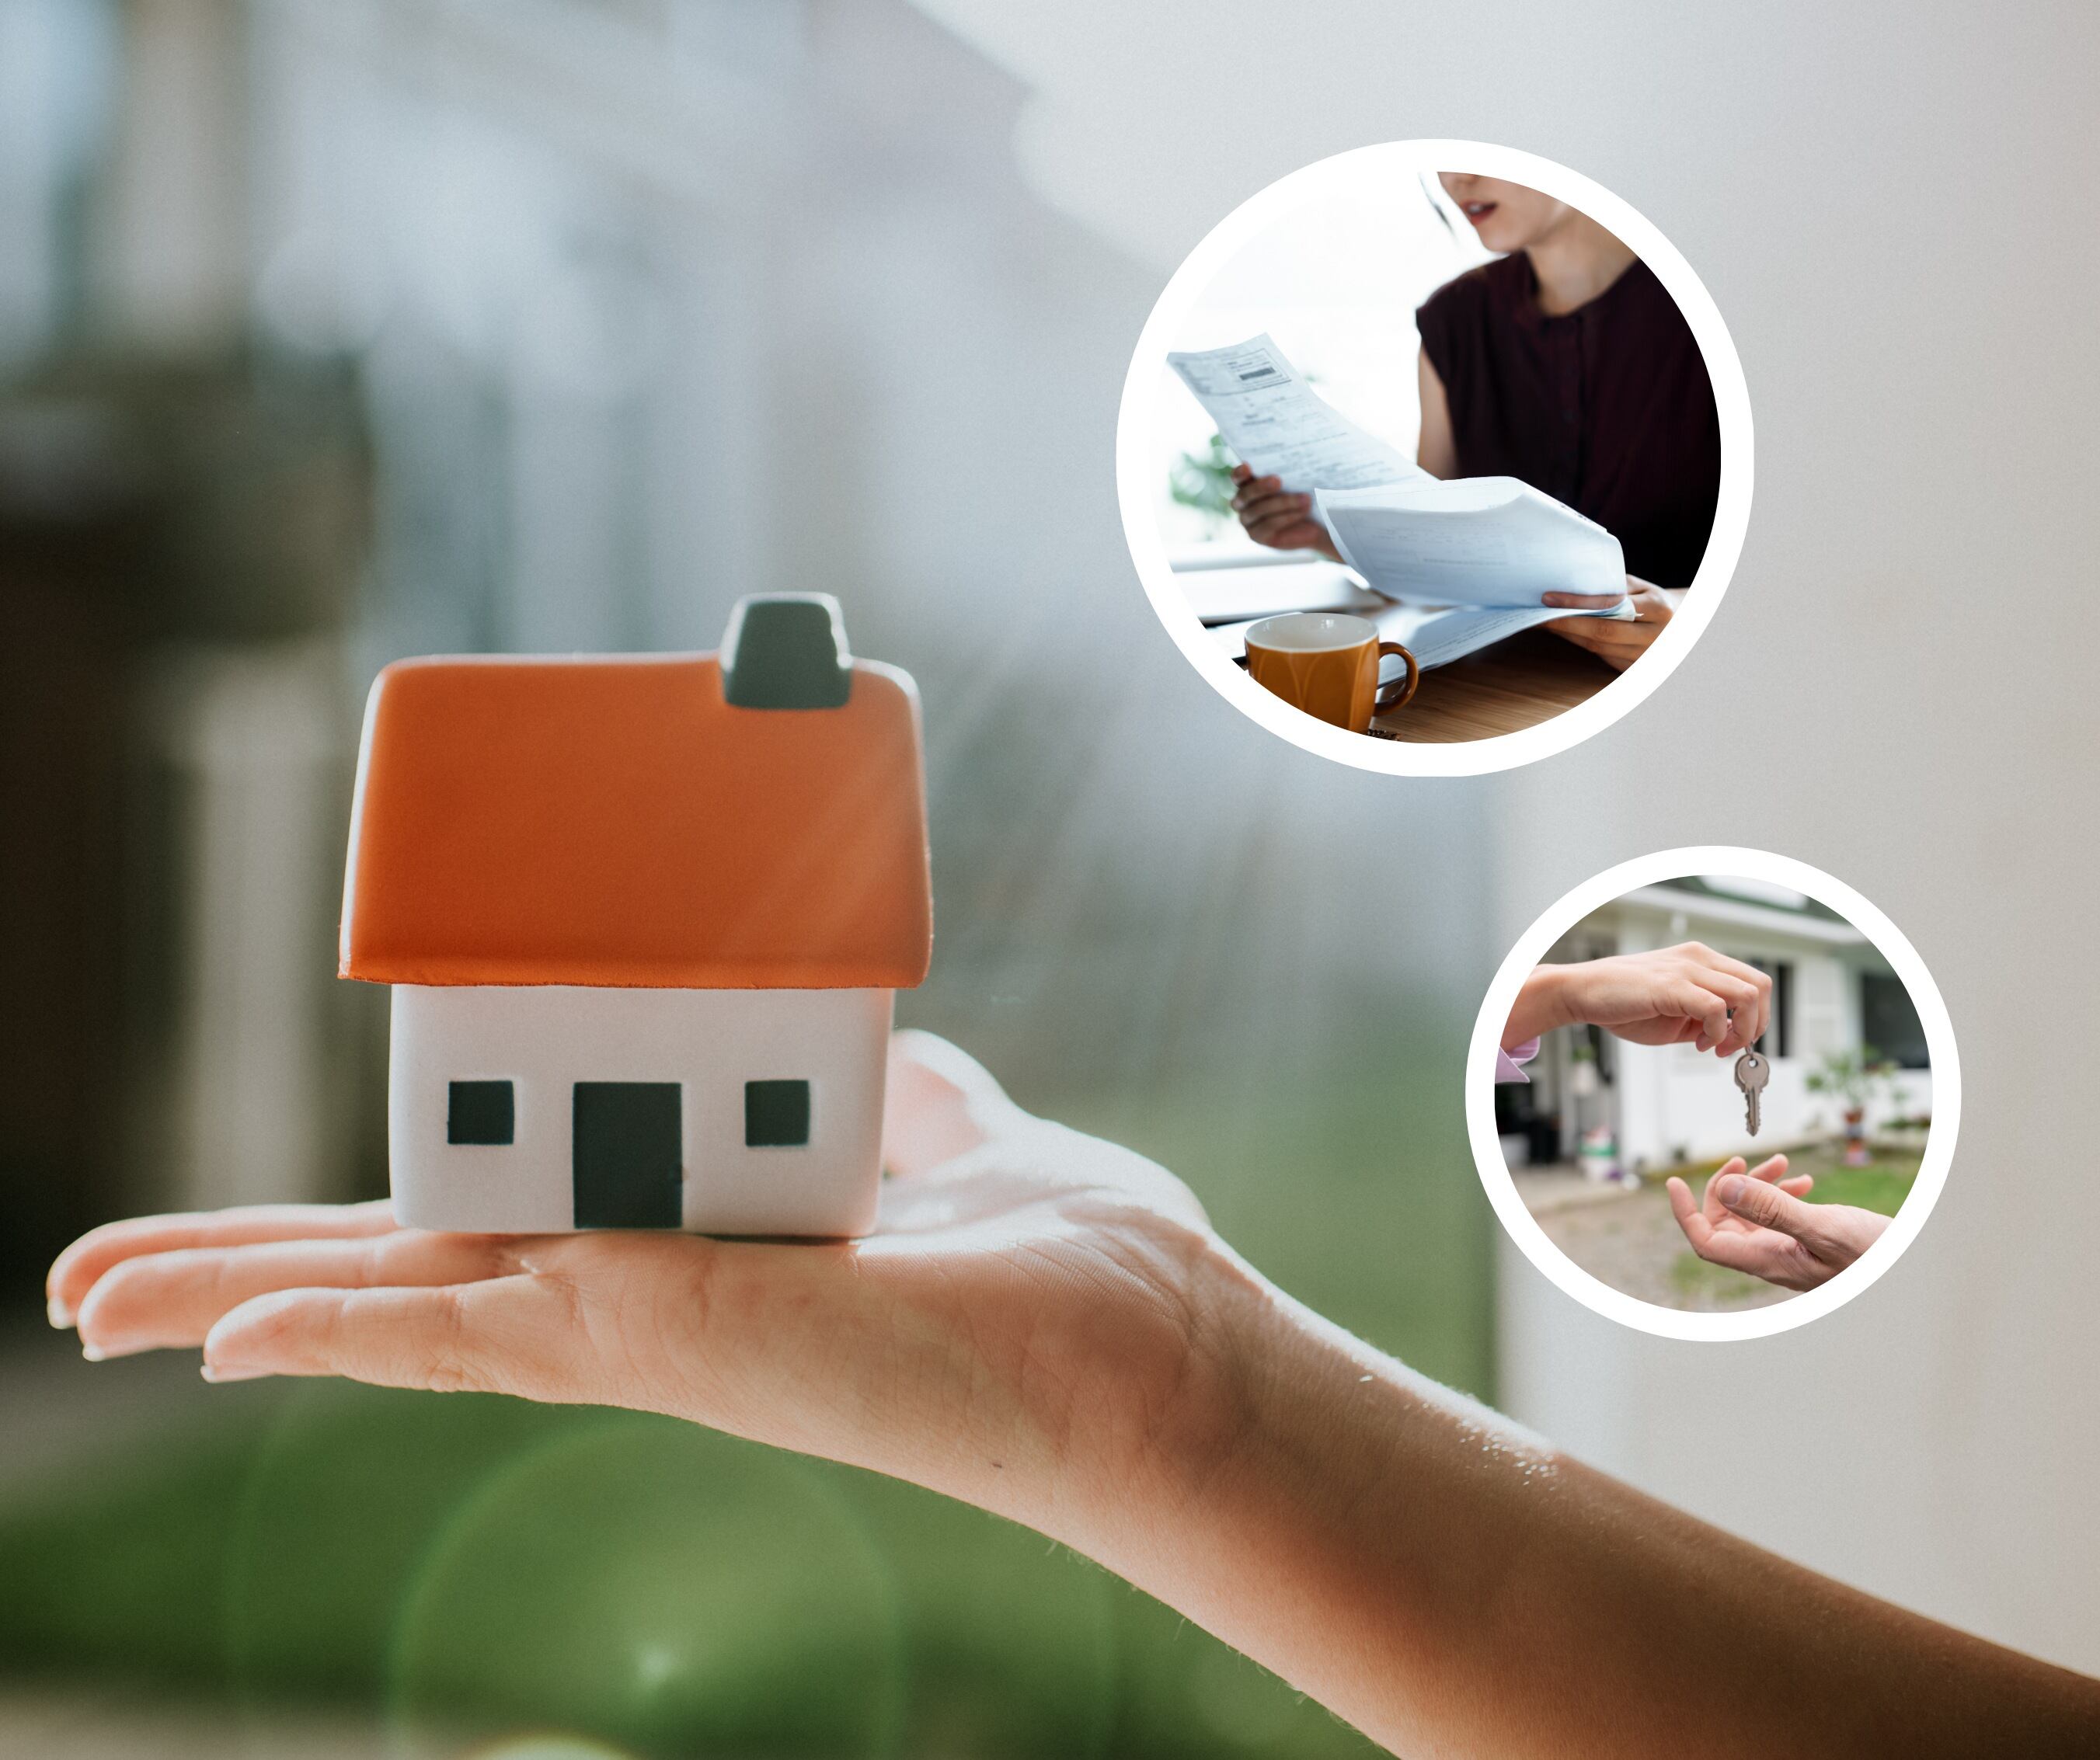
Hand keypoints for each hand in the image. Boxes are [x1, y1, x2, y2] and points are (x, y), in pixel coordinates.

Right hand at [46, 1031, 1236, 1547]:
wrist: (1137, 1331)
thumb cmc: (1056, 1248)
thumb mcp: (939, 1122)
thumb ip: (892, 1087)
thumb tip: (886, 1035)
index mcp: (689, 1236)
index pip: (494, 1218)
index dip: (377, 1212)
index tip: (290, 1216)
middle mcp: (647, 1289)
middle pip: (409, 1271)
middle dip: (251, 1269)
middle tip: (98, 1281)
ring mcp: (644, 1324)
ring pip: (398, 1312)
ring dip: (241, 1297)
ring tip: (91, 1303)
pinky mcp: (664, 1340)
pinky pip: (469, 1342)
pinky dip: (341, 1335)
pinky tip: (225, 1334)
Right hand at [1229, 463, 1339, 556]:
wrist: (1316, 522)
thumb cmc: (1304, 494)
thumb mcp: (1298, 480)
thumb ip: (1289, 471)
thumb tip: (1294, 459)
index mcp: (1248, 484)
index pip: (1237, 478)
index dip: (1240, 473)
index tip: (1248, 466)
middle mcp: (1242, 504)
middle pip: (1244, 495)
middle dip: (1261, 487)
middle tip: (1278, 481)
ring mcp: (1248, 522)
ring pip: (1258, 510)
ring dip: (1283, 503)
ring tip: (1305, 498)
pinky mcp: (1257, 536)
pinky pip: (1268, 525)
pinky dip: (1287, 517)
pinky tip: (1302, 511)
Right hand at [1505, 944, 1772, 1058]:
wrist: (1582, 992)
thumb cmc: (1623, 1003)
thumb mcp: (1675, 1012)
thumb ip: (1705, 1018)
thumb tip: (1733, 1035)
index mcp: (1701, 960)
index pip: (1754, 983)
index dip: (1756, 1017)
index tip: (1734, 1041)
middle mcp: (1699, 958)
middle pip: (1760, 986)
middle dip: (1757, 1024)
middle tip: (1732, 1047)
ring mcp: (1687, 969)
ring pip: (1747, 995)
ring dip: (1741, 1030)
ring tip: (1716, 1047)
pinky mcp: (1672, 985)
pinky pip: (1716, 1008)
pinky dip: (1717, 1033)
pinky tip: (1699, 1044)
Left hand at [1541, 580, 1673, 670]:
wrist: (1682, 626)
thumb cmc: (1654, 601)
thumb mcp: (1643, 588)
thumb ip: (1614, 587)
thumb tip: (1572, 586)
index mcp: (1659, 610)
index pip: (1611, 608)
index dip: (1577, 604)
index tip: (1549, 598)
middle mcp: (1655, 637)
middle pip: (1601, 633)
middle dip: (1565, 623)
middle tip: (1537, 614)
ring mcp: (1646, 658)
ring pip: (1598, 648)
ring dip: (1568, 635)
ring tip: (1543, 622)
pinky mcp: (1635, 670)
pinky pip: (1602, 657)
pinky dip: (1580, 644)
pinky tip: (1563, 634)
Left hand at [1667, 1155, 1890, 1290]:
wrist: (1914, 1270)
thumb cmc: (1875, 1255)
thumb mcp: (1824, 1227)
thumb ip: (1773, 1210)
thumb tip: (1725, 1189)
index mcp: (1768, 1261)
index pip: (1707, 1242)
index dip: (1685, 1213)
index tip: (1673, 1182)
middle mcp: (1772, 1259)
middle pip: (1725, 1223)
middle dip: (1729, 1186)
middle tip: (1746, 1159)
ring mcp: (1789, 1253)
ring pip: (1752, 1216)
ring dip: (1758, 1186)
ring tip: (1781, 1163)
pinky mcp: (1806, 1245)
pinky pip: (1777, 1219)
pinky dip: (1781, 1195)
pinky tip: (1801, 1183)